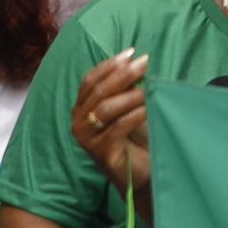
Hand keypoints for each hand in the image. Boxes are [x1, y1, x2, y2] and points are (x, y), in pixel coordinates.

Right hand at [70, 52, 152, 194]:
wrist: (141, 173)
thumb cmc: (134, 138)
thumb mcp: (127, 108)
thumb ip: (125, 88)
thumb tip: (135, 63)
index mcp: (81, 108)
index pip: (90, 80)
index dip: (110, 65)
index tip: (131, 53)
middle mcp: (79, 122)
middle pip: (99, 91)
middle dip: (123, 74)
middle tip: (144, 63)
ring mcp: (88, 138)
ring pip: (106, 108)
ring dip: (130, 95)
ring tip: (149, 90)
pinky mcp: (102, 152)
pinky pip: (118, 127)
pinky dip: (135, 114)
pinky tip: (148, 109)